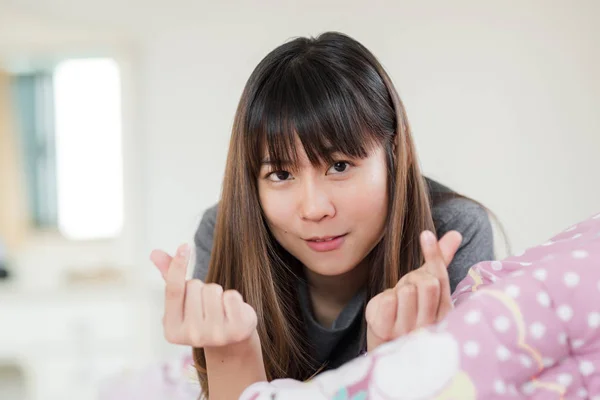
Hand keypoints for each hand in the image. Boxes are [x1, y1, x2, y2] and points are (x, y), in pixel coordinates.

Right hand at [150, 244, 258, 348]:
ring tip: (220, 309)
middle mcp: (192, 336)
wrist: (231, 340)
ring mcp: (216, 335)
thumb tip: (154, 253)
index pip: (173, 290)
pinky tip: (233, 312)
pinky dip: (234, 297)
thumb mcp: (184, 300)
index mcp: (172, 330)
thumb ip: (169, 277)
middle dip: (201, 288)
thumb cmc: (203, 315)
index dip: (178, 265)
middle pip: (195, 286)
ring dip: (218, 293)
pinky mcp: (237, 330)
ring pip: (214, 290)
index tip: (185, 245)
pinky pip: (232, 295)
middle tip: (206, 305)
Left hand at [365, 230, 461, 351]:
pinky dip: (384, 298)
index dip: (434, 255)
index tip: (425, 234)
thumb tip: (456, 234)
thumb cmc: (409, 309)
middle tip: (408, 288)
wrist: (385, 340)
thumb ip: (440, 261)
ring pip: (407, 290)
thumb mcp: (426, 284)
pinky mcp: (386, 331)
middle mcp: (431, 325)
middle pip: (427, 283)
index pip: (442, 278)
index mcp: (445, 313)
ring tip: (397, 303)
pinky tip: (386, 310)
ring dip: (398, 290)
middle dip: (414, 278)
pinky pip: (387, 300)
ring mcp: (408, 331)